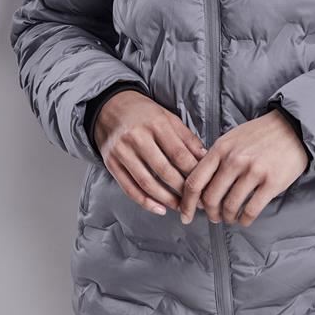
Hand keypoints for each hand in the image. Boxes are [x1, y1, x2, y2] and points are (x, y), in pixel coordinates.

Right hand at [94, 91, 208, 216]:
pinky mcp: (111, 162)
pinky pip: (129, 188)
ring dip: (166, 199)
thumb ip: (186, 137)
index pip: (179, 154)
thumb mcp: (167, 117)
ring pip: (147, 183)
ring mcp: (122, 151)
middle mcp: (138, 137)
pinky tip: (159, 208)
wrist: (110, 106)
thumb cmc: (143, 112)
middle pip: (164, 170)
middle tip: (196, 200)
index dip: (194, 172)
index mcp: (156, 123)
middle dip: (182, 189)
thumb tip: (204, 157)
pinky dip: (145, 202)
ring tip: (180, 206)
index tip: (205, 183)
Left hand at [178, 109, 308, 227]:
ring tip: (230, 218)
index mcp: (220, 149)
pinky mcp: (271, 183)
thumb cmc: (259, 135)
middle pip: (210, 198)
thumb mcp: (231, 139)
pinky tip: (245, 219)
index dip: (187, 203)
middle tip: (214, 217)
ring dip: (228, 218)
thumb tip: (200, 186)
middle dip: (210, 213)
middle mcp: (234, 160)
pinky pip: (251, 210)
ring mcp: (253, 172)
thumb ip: (215, 159)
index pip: (195, 181)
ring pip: (230, 206)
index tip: (186, 214)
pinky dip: (245, 220)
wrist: (292, 128)